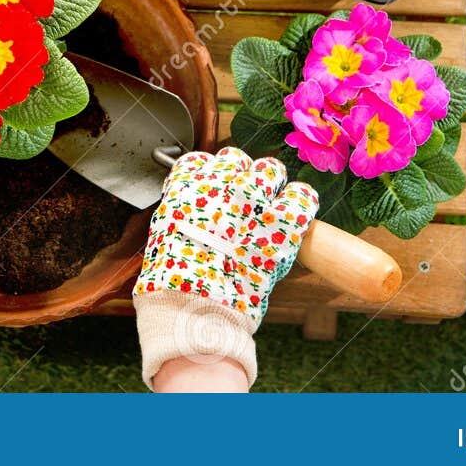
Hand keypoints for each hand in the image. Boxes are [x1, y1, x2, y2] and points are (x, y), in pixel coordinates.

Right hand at [132, 146, 318, 389]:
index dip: (211, 175)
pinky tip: (297, 215)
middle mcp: (219, 181)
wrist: (193, 307)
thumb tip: (196, 219)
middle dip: (242, 178)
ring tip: (270, 209)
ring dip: (271, 186)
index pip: (200, 160)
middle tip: (245, 204)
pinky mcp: (281, 222)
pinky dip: (302, 203)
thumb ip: (182, 216)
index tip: (215, 191)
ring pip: (271, 169)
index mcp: (185, 185)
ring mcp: (252, 197)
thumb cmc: (172, 279)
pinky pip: (302, 196)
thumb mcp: (164, 237)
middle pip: (237, 158)